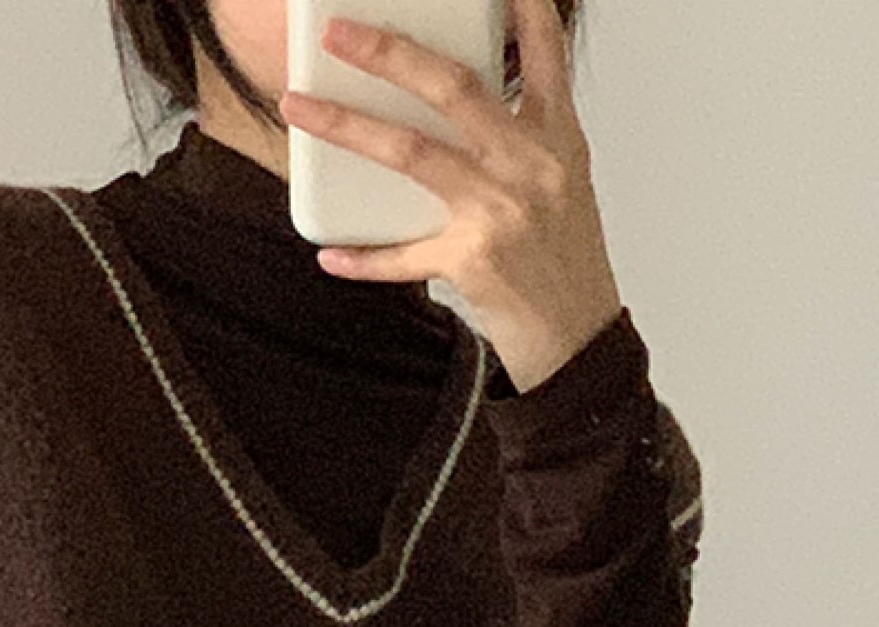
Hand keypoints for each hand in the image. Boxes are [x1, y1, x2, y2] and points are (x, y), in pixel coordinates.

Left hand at [279, 0, 625, 393]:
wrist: (579, 341)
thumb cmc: (566, 260)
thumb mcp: (560, 181)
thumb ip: (518, 134)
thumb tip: (449, 95)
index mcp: (558, 137)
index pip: (543, 52)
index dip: (519, 7)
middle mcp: (531, 165)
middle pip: (453, 89)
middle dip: (390, 53)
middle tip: (340, 32)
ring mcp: (500, 212)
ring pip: (411, 153)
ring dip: (347, 126)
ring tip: (299, 107)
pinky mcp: (473, 262)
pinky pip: (403, 254)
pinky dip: (364, 256)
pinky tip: (330, 250)